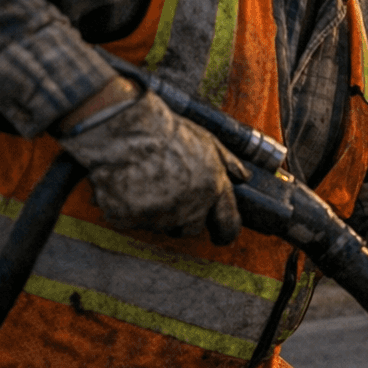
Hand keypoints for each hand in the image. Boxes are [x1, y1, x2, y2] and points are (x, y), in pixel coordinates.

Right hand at [58, 85, 245, 243]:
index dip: (226, 233)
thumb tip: (244, 177)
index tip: (221, 237)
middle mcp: (191, 208)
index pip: (229, 224)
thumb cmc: (165, 131)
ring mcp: (160, 216)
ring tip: (144, 183)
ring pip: (161, 225)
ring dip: (155, 213)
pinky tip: (123, 186)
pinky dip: (126, 208)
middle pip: (191, 228)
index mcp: (213, 190)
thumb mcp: (207, 141)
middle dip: (184, 219)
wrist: (124, 131)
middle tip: (169, 196)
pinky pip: (130, 220)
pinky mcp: (131, 219)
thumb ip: (228, 162)